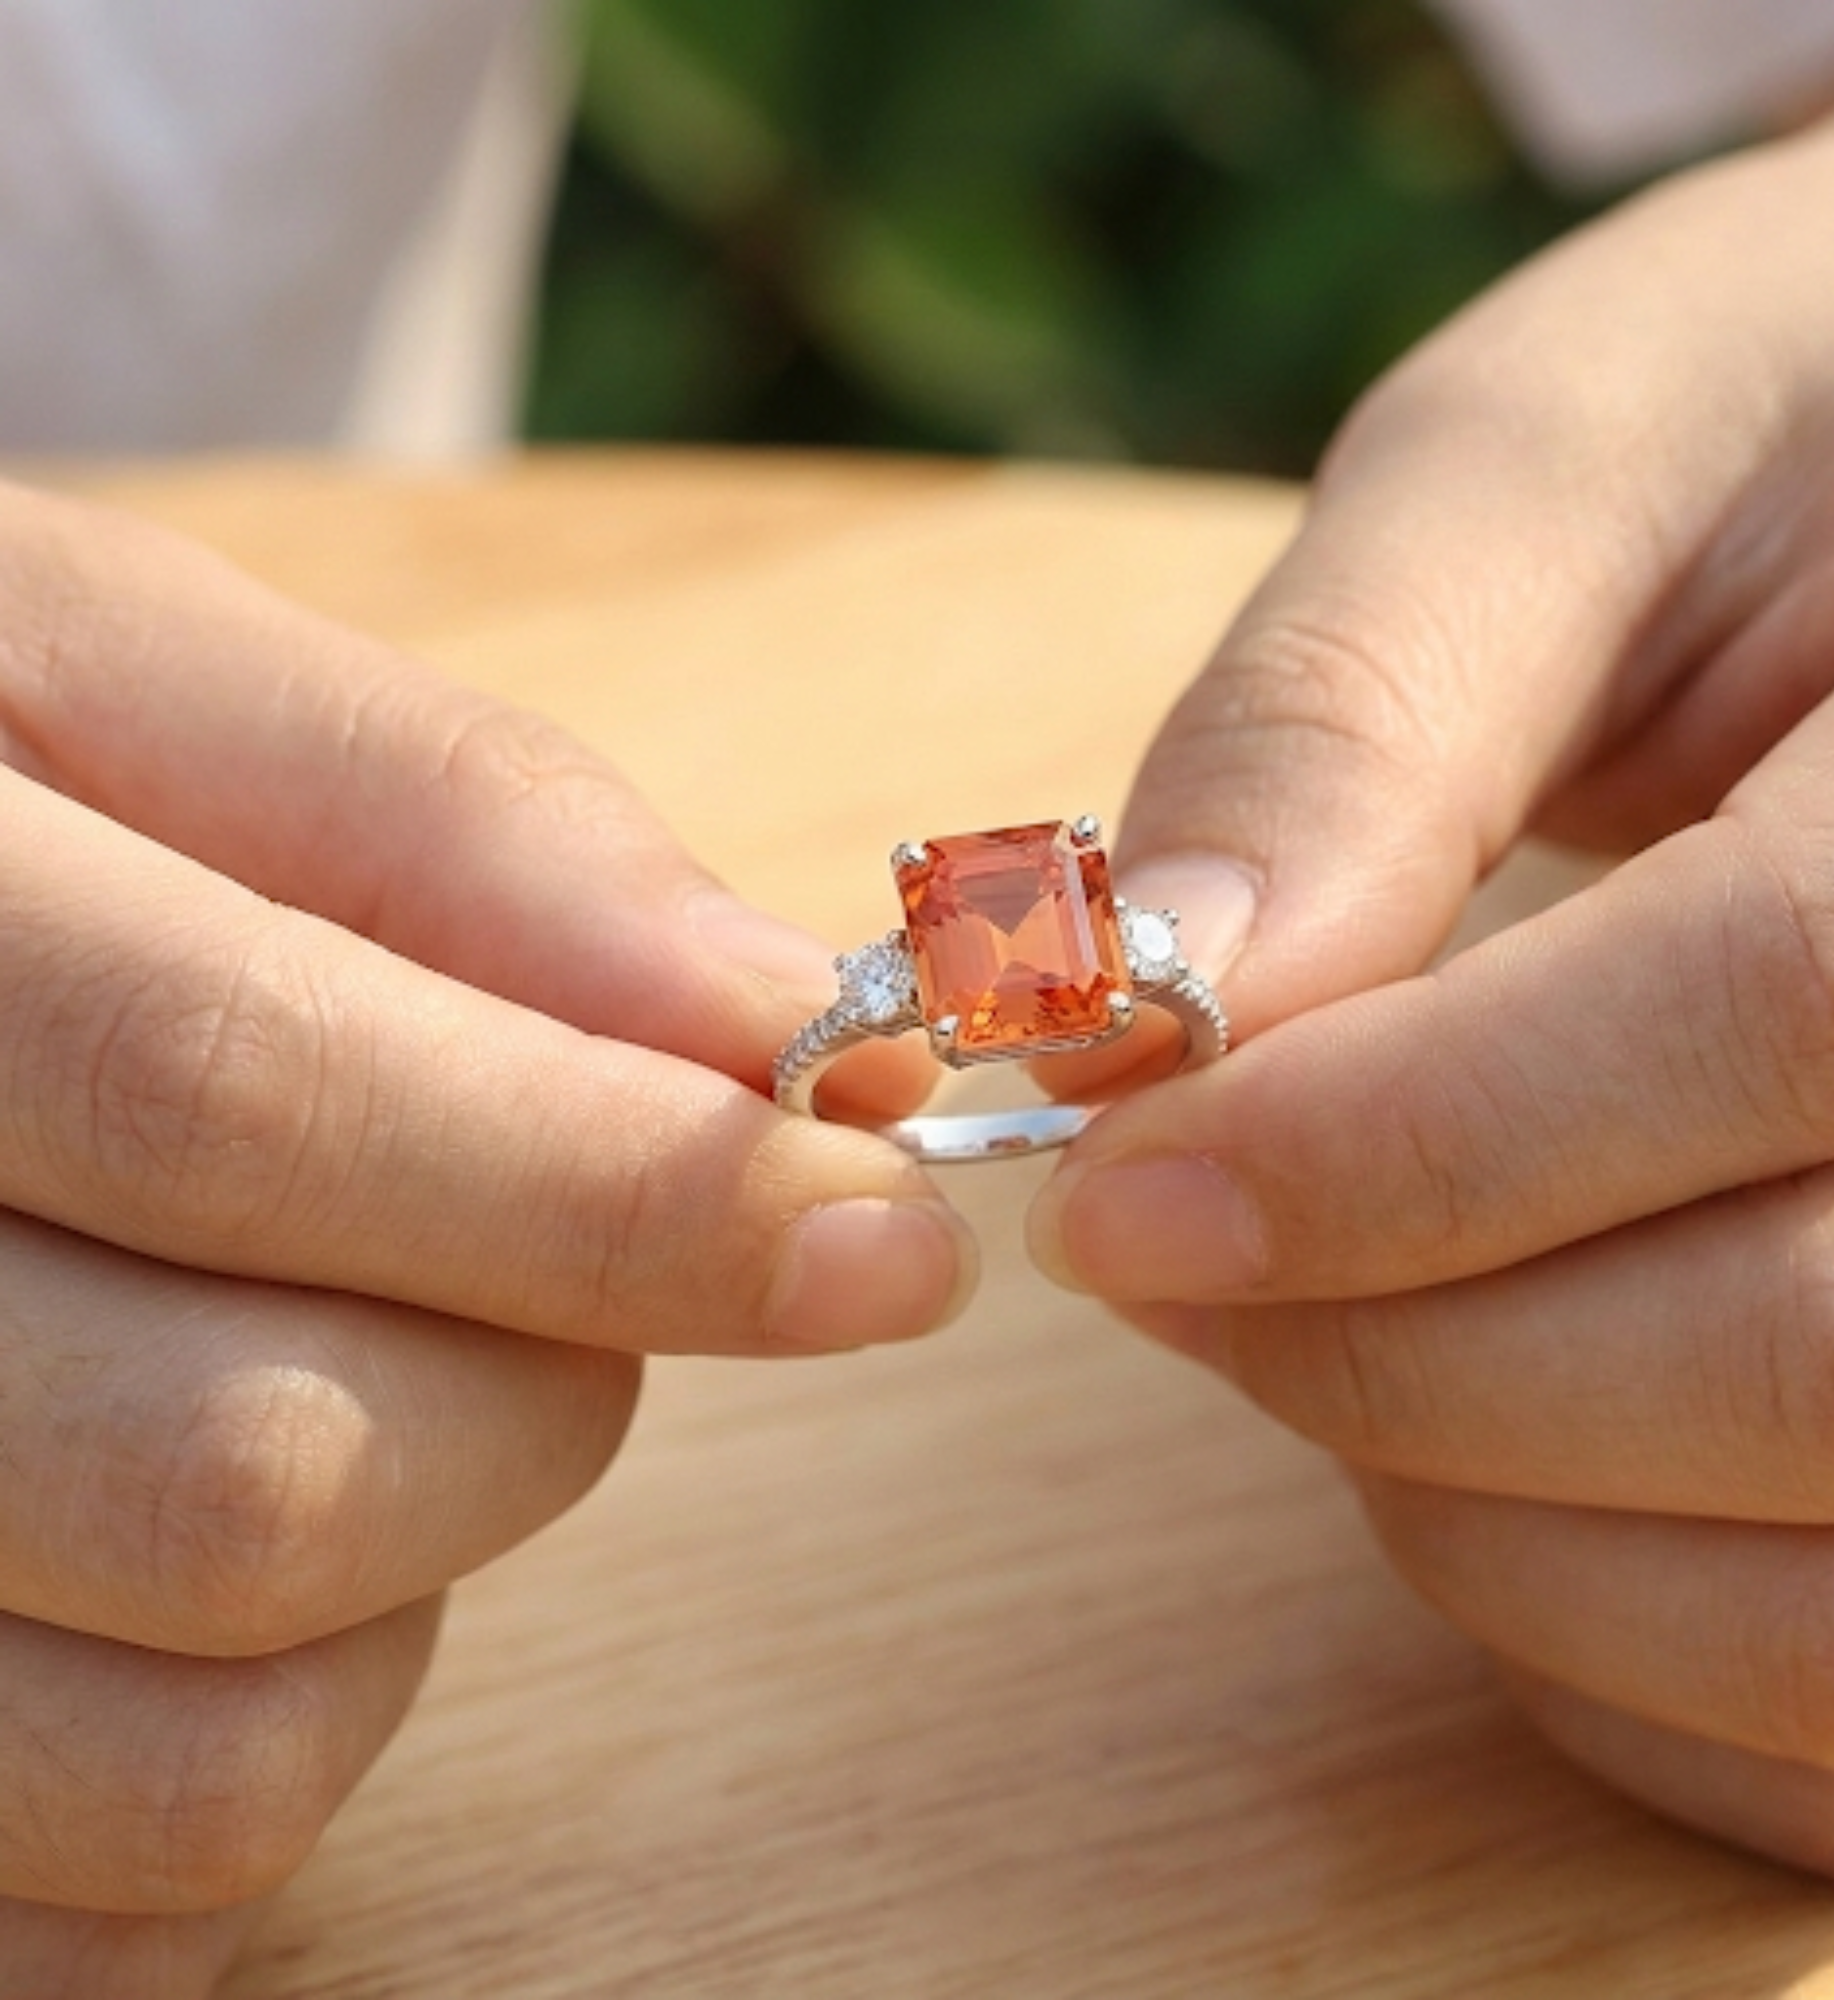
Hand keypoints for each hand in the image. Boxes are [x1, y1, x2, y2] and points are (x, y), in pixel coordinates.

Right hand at [0, 482, 970, 1991]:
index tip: (877, 1227)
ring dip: (419, 1564)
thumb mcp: (132, 687)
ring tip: (337, 1362)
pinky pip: (145, 1894)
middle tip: (564, 1258)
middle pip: (259, 1469)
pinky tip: (220, 1533)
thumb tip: (782, 1017)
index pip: (236, 1094)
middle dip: (541, 1382)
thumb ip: (455, 827)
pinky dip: (290, 1735)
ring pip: (222, 1744)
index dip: (609, 1186)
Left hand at [1028, 39, 1833, 1879]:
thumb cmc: (1795, 428)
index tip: (1108, 1178)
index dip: (1396, 1143)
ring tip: (1318, 1334)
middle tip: (1167, 1253)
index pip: (1786, 1005)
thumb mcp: (1563, 456)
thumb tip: (1133, 999)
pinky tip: (1469, 1467)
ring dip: (1494, 1531)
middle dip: (1400, 1354)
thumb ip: (1357, 708)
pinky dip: (1609, 1662)